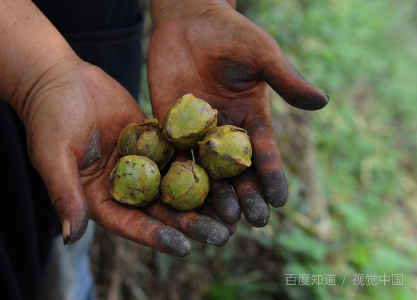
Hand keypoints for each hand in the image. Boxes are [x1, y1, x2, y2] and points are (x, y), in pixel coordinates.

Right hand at [22, 60, 229, 254]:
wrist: (61, 80)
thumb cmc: (49, 118)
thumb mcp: (53, 156)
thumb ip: (65, 194)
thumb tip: (70, 238)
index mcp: (100, 198)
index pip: (130, 223)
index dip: (156, 236)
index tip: (184, 247)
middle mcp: (126, 185)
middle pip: (161, 210)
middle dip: (191, 223)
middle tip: (223, 235)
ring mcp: (142, 163)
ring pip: (176, 185)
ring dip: (203, 198)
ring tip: (233, 211)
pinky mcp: (154, 141)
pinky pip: (179, 155)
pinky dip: (200, 165)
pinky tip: (225, 172)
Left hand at [148, 0, 327, 226]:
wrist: (188, 20)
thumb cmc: (231, 34)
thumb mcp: (262, 56)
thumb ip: (285, 81)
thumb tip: (322, 102)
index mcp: (252, 118)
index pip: (265, 153)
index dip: (272, 176)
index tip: (280, 200)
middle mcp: (225, 131)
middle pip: (237, 170)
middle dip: (246, 195)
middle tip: (253, 221)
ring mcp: (197, 131)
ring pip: (207, 170)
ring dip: (215, 195)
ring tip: (224, 218)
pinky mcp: (170, 126)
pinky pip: (173, 153)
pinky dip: (177, 175)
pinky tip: (181, 196)